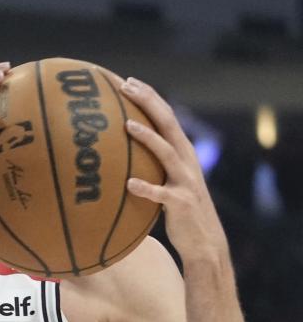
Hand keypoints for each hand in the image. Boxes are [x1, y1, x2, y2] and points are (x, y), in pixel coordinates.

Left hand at [119, 77, 227, 261]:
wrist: (204, 241)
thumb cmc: (178, 209)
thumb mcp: (167, 179)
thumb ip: (151, 163)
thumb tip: (117, 150)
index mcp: (182, 153)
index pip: (166, 117)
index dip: (149, 97)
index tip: (128, 80)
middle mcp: (186, 162)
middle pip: (168, 125)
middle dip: (149, 103)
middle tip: (126, 86)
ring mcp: (185, 181)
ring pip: (167, 153)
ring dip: (148, 138)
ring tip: (127, 125)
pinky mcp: (181, 203)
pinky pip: (162, 194)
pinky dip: (146, 188)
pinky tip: (129, 184)